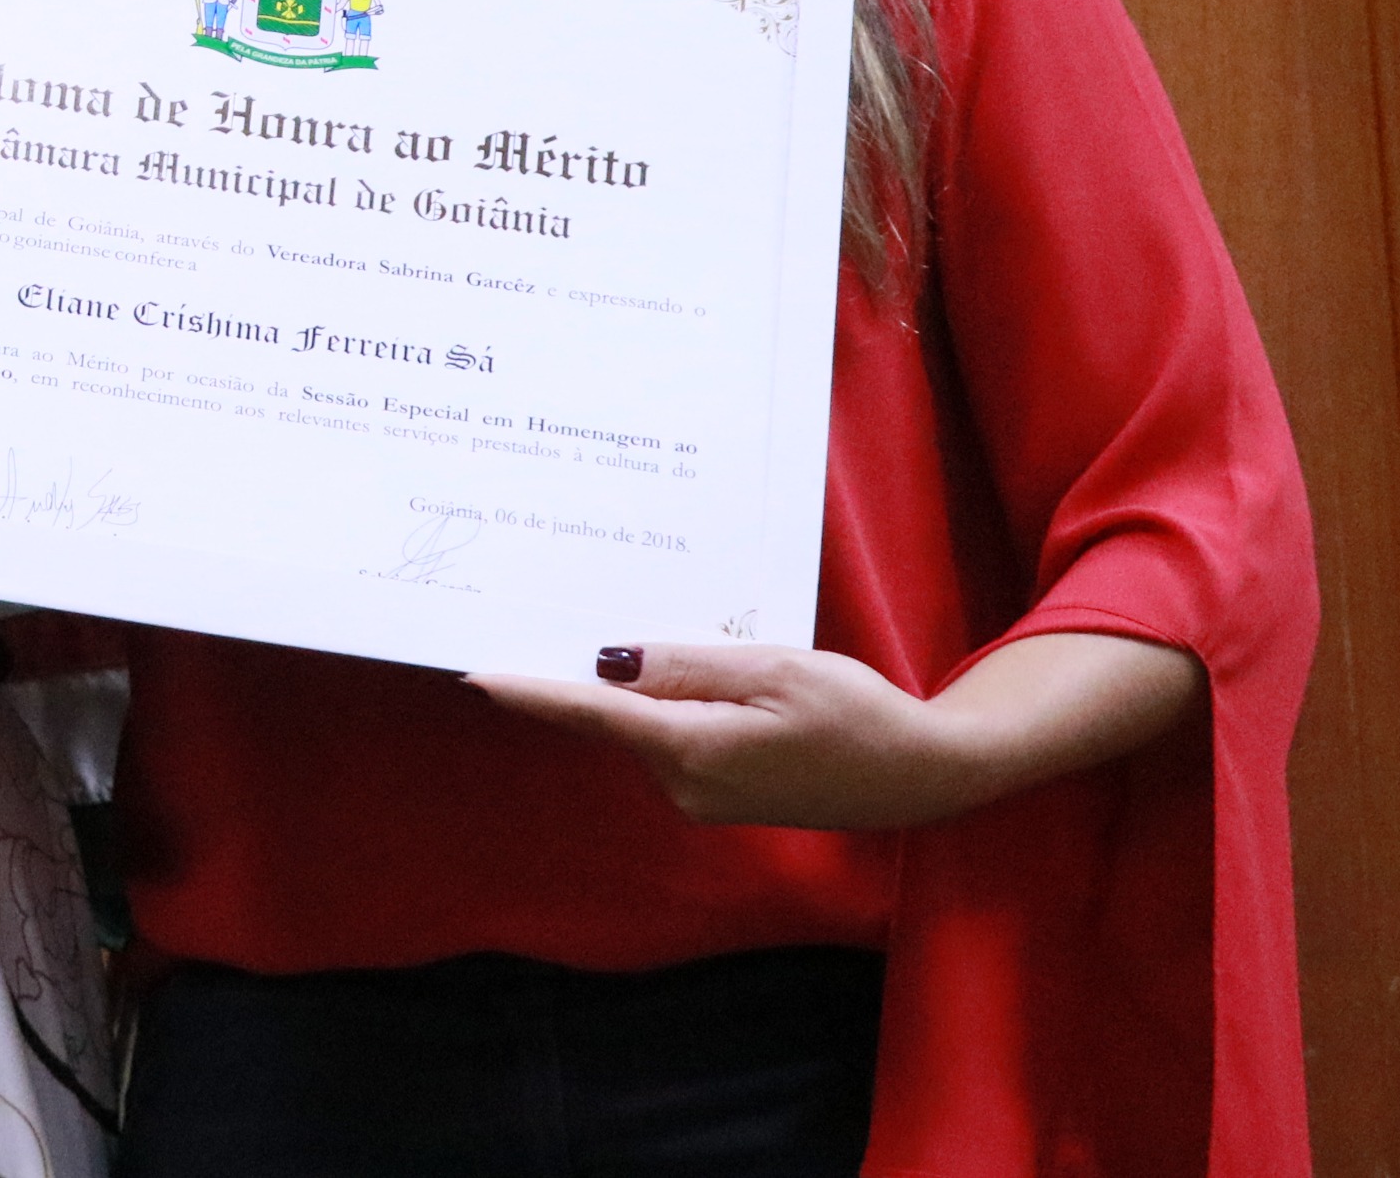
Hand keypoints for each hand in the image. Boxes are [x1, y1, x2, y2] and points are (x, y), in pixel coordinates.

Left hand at [468, 644, 978, 828]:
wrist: (922, 774)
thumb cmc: (859, 715)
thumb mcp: (772, 669)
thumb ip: (686, 666)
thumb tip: (609, 663)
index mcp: (692, 752)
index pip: (593, 715)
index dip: (533, 692)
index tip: (477, 674)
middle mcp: (684, 785)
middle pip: (618, 716)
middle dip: (597, 669)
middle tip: (576, 603)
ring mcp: (701, 796)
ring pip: (648, 724)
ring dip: (647, 683)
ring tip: (676, 634)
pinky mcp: (720, 793)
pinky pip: (675, 737)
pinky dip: (675, 704)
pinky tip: (703, 673)